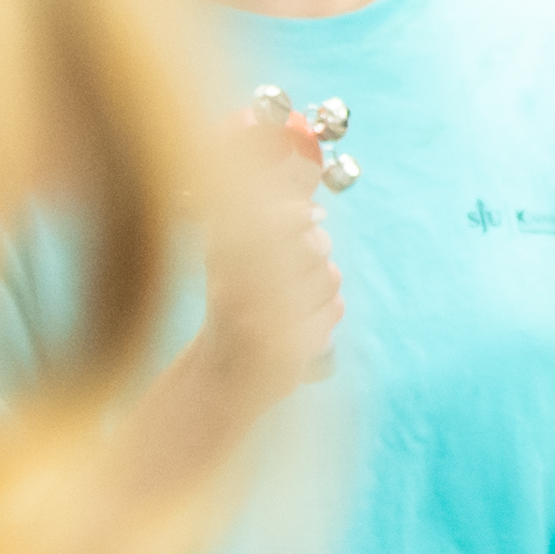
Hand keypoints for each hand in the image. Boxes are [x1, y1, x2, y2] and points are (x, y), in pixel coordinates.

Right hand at [192, 105, 340, 392]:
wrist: (219, 382)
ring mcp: (261, 322)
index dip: (298, 213)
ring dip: (320, 288)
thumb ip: (262, 216)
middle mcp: (235, 287)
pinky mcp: (288, 351)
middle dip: (315, 251)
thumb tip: (302, 172)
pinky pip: (335, 311)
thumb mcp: (230, 258)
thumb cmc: (230, 309)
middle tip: (297, 269)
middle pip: (314, 243)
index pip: (275, 217)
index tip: (312, 216)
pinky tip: (297, 330)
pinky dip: (324, 318)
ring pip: (330, 276)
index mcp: (220, 257)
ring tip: (292, 305)